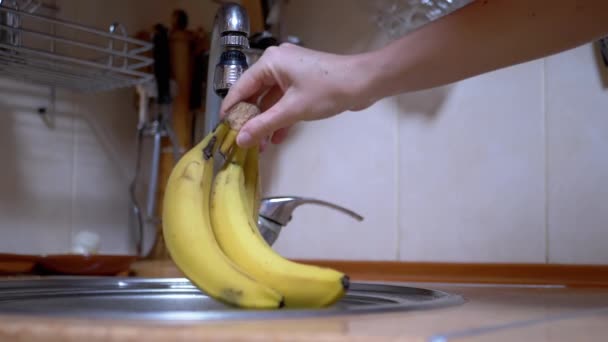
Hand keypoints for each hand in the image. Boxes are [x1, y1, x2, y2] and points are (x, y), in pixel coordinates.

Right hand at [220, 43, 377, 147]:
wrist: (363, 83)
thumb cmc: (327, 90)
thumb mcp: (292, 110)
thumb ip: (264, 125)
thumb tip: (240, 139)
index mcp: (270, 62)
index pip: (241, 87)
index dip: (231, 109)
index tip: (222, 128)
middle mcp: (278, 64)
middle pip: (255, 94)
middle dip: (250, 119)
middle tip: (242, 141)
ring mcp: (291, 73)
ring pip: (270, 100)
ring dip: (266, 122)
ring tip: (259, 145)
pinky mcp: (303, 83)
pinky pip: (284, 101)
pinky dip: (280, 118)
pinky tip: (275, 138)